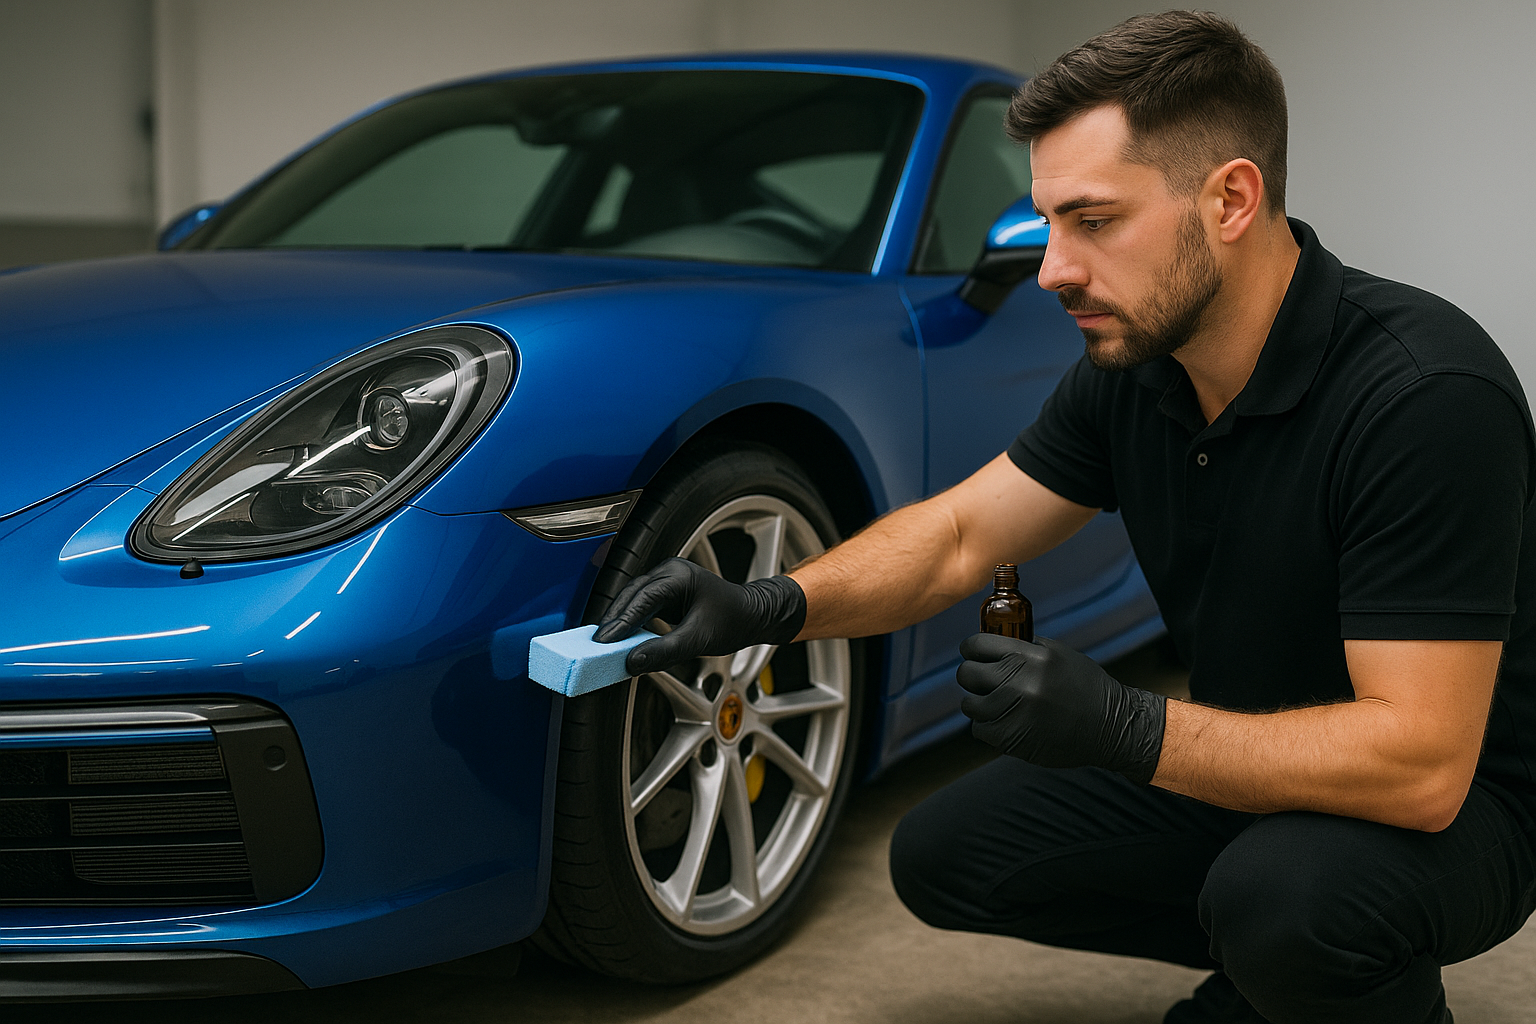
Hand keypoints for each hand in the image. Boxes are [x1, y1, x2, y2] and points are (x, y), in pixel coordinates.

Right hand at [594, 557, 806, 674]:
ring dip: (617, 622)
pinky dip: (627, 622)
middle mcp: (668, 573)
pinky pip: (638, 606)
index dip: (620, 621)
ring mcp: (664, 581)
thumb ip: (665, 651)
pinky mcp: (662, 594)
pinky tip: (618, 639)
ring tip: (601, 645)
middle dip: (613, 621)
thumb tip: (632, 662)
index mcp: (678, 575)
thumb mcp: (699, 640)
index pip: (641, 598)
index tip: (603, 642)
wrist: (751, 615)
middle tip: (595, 646)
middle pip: (630, 595)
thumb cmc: (732, 621)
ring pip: (631, 600)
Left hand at [956, 632, 1165, 784]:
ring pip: (970, 704)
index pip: (977, 645)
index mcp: (1030, 656)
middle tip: (983, 681)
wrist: (1110, 726)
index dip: (971, 650)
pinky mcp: (1011, 738)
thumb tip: (993, 640)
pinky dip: (989, 727)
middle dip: (973, 676)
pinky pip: (980, 729)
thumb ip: (1024, 646)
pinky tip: (1007, 722)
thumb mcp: (1058, 654)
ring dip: (980, 704)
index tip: (973, 655)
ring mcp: (1013, 711)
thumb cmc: (1085, 687)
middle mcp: (1019, 681)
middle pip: (967, 674)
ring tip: (997, 704)